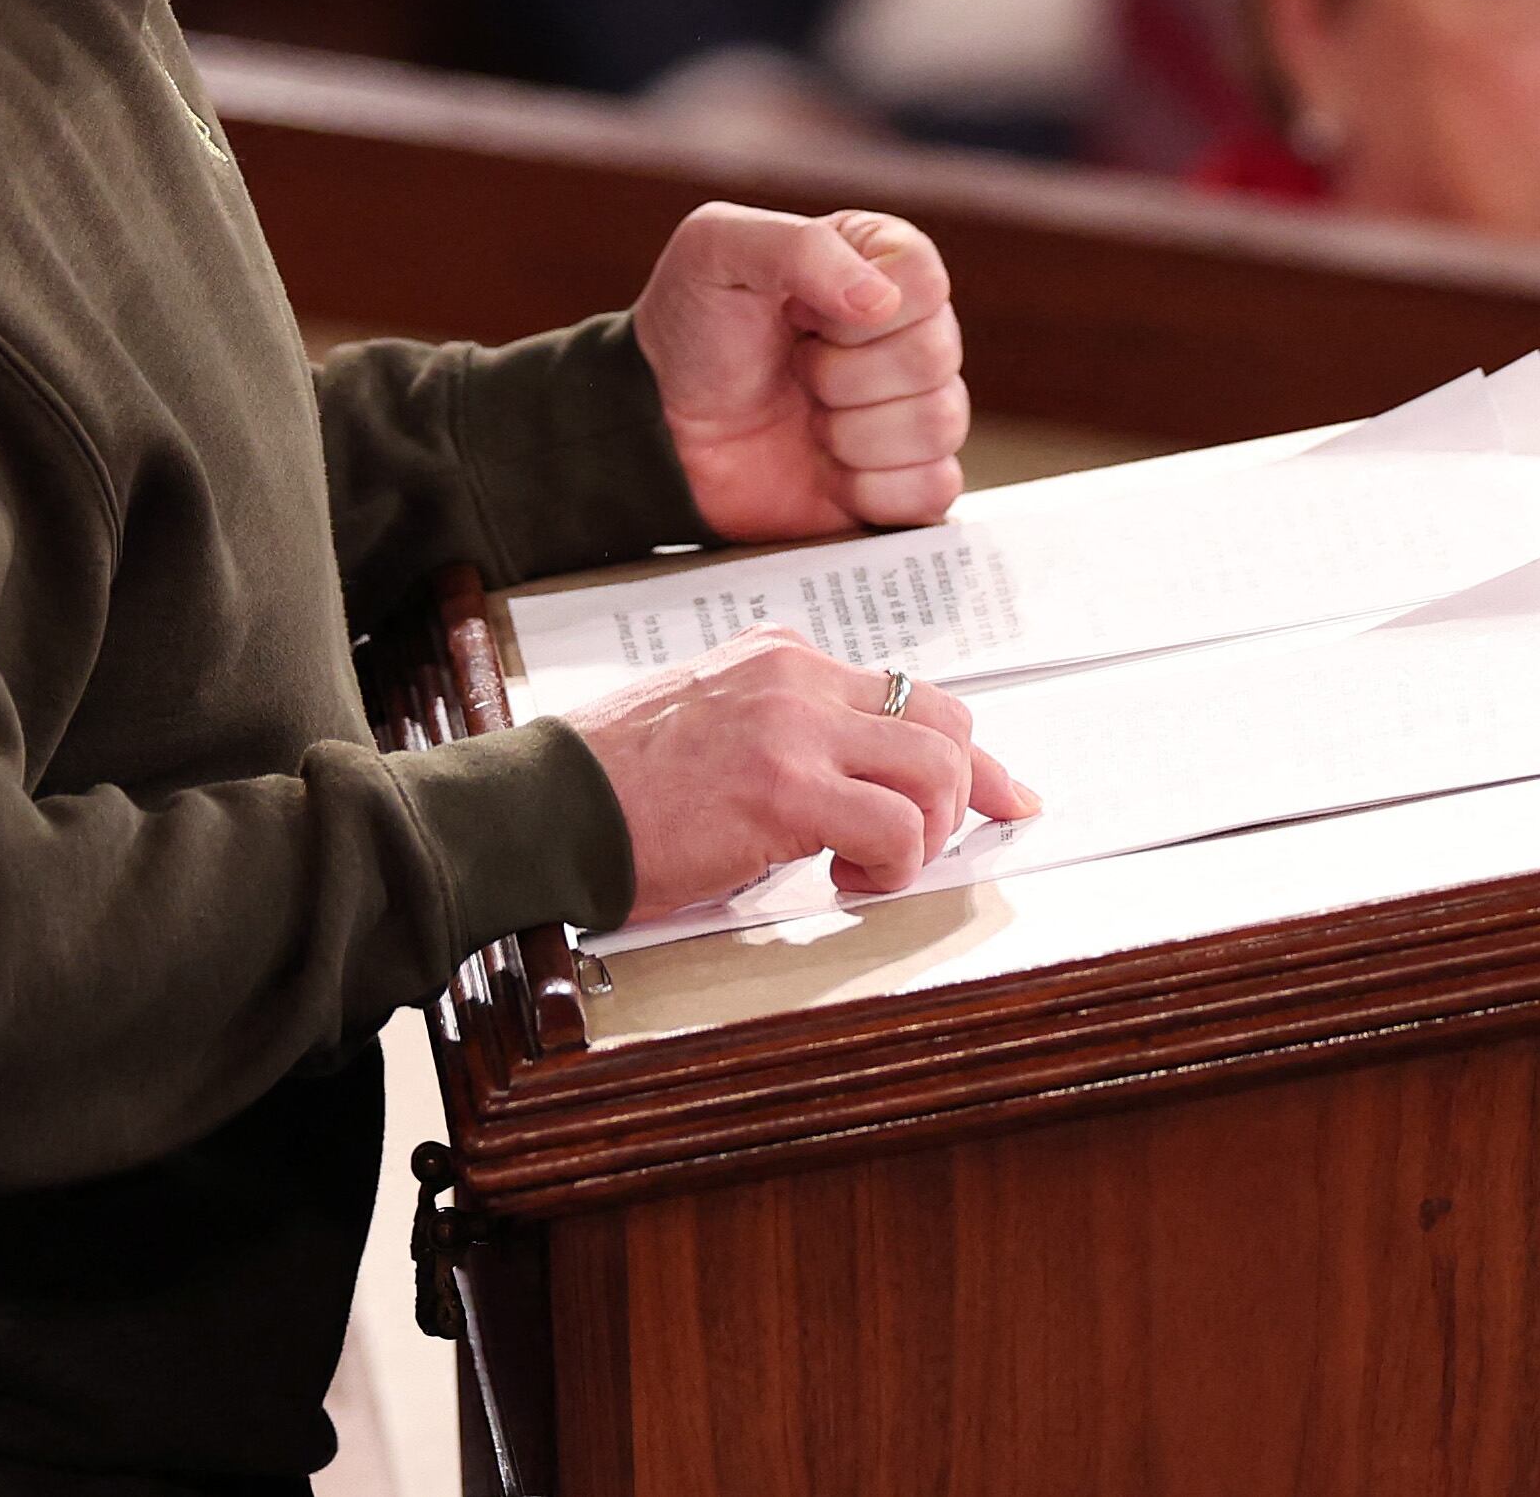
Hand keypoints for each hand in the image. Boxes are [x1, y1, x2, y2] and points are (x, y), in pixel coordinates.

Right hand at [566, 626, 1037, 909]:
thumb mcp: (711, 722)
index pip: (906, 691)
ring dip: (923, 836)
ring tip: (869, 870)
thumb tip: (858, 787)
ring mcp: (794, 726)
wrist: (540, 807)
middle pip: (942, 720)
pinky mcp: (785, 788)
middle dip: (966, 793)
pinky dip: (891, 868)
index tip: (999, 792)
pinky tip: (844, 884)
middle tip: (944, 846)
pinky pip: (895, 828)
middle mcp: (797, 676)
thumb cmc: (611, 785)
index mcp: (780, 656)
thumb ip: (785, 732)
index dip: (964, 754)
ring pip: (936, 768)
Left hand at [634, 203, 972, 541]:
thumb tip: (880, 299)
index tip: (800, 315)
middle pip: (936, 354)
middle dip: (844, 376)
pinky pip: (935, 490)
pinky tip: (829, 471)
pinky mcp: (903, 479)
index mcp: (875, 262)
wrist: (657, 432)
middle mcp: (904, 333)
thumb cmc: (688, 330)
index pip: (924, 279)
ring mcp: (909, 409)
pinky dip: (873, 489)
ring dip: (853, 434)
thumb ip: (801, 249)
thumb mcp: (716, 250)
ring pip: (940, 423)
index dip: (861, 310)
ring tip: (805, 421)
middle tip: (794, 371)